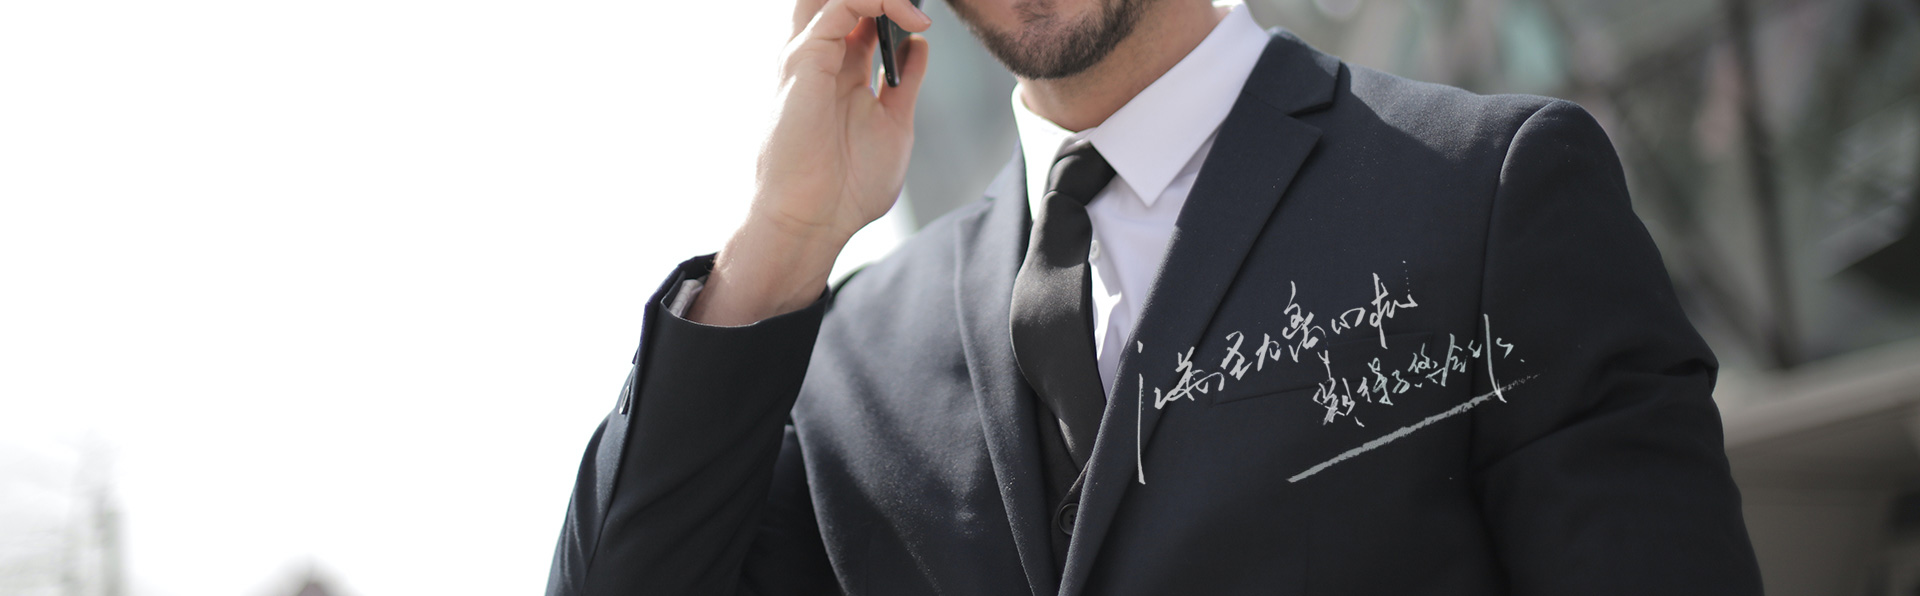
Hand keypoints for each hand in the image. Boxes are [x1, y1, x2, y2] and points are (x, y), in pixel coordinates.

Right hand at [688, 0, 931, 325]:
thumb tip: (918, 43)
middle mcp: (822, 57)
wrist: (813, 221)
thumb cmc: (847, 188)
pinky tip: (910, 19)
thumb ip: (904, 83)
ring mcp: (810, 55)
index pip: (860, 12)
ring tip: (917, 8)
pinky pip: (841, 5)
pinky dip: (879, 1)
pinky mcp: (805, 59)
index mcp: (840, 71)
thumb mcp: (893, 124)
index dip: (894, 6)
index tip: (928, 17)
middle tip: (918, 5)